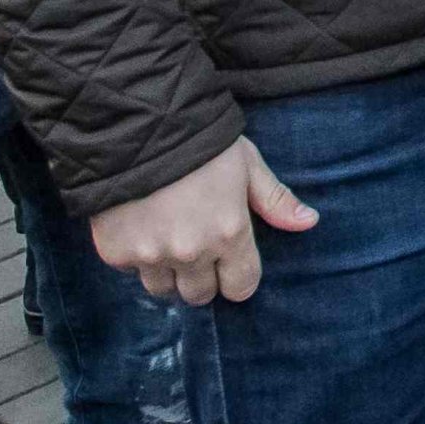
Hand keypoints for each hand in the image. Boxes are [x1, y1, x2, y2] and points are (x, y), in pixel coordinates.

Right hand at [92, 136, 315, 306]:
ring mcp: (150, 256)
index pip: (241, 287)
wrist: (136, 128)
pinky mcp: (115, 253)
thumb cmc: (201, 142)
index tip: (232, 262)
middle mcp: (191, 253)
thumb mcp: (247, 163)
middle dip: (203, 278)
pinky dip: (137, 256)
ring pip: (163, 289)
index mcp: (229, 233)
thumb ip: (275, 199)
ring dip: (168, 272)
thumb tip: (309, 222)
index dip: (239, 277)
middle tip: (198, 246)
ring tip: (169, 236)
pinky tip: (141, 225)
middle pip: (200, 295)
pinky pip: (131, 271)